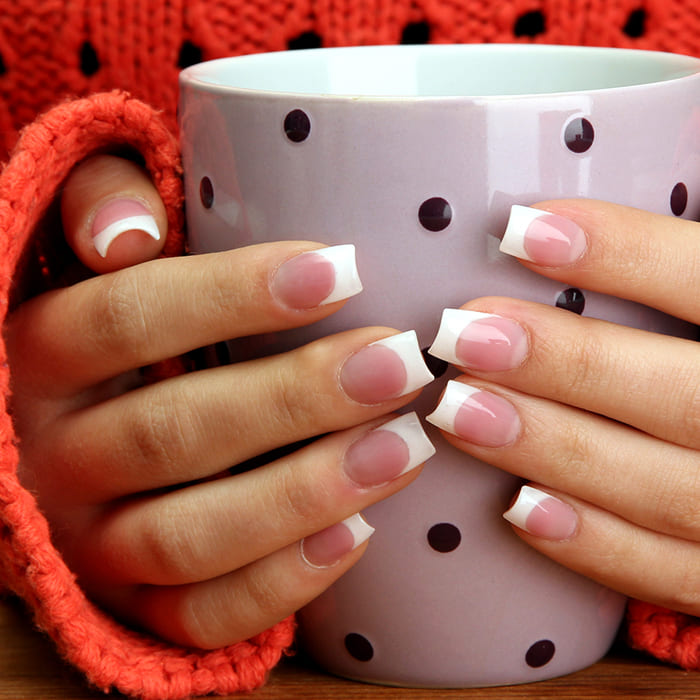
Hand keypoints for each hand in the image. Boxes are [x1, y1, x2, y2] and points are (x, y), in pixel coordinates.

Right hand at [5, 155, 434, 648]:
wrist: (78, 435)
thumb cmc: (118, 325)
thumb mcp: (91, 252)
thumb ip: (99, 205)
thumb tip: (128, 234)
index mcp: (45, 354)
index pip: (130, 317)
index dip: (234, 294)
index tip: (346, 272)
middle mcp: (54, 455)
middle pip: (172, 433)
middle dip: (296, 398)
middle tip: (400, 364)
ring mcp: (90, 541)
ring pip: (189, 536)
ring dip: (305, 493)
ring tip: (405, 447)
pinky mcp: (130, 604)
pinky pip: (198, 616)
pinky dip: (278, 585)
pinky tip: (359, 536)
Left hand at [426, 199, 699, 615]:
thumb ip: (669, 277)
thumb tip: (544, 225)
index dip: (626, 253)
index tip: (522, 231)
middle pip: (681, 396)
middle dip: (566, 364)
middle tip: (461, 335)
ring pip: (662, 487)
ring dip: (554, 448)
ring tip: (457, 410)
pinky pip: (668, 571)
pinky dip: (594, 544)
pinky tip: (518, 507)